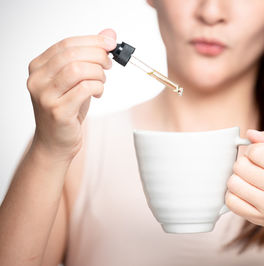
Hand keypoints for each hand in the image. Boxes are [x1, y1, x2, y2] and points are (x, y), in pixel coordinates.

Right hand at [27, 29, 116, 159]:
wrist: (55, 141)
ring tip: (101, 81)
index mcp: (38, 67)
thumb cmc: (67, 109)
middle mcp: (37, 79)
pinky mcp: (58, 111)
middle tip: (109, 64)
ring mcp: (46, 96)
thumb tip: (109, 34)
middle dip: (98, 56)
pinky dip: (98, 87)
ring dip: (98, 73)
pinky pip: (85, 89)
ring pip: (79, 70)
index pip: (66, 44)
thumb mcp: (77, 79)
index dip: (92, 41)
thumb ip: (90, 56)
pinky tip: (98, 92)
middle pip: (73, 55)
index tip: (110, 43)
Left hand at [225, 129, 263, 233]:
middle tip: (251, 168)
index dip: (252, 150)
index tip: (257, 155)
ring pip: (233, 183)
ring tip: (247, 180)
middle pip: (241, 166)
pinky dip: (233, 195)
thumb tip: (249, 133)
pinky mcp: (259, 218)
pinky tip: (244, 192)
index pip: (256, 151)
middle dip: (243, 164)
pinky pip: (231, 202)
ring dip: (236, 179)